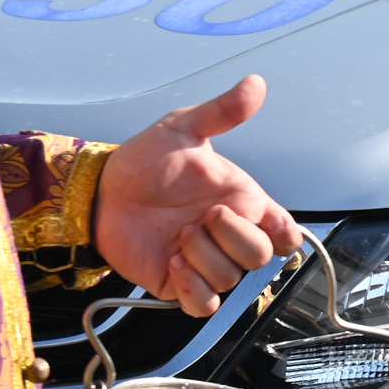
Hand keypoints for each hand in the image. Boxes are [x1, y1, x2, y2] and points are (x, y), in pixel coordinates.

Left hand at [91, 75, 304, 318]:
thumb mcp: (183, 129)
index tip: (263, 219)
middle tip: (201, 217)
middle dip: (233, 238)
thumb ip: (222, 112)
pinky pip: (204, 304)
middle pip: (260, 258)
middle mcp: (228, 235)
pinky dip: (193, 288)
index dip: (284, 234)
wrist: (103, 192)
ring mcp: (205, 261)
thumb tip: (256, 83)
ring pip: (230, 279)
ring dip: (203, 258)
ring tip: (177, 237)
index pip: (285, 233)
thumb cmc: (146, 160)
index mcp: (240, 202)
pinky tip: (173, 262)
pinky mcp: (179, 285)